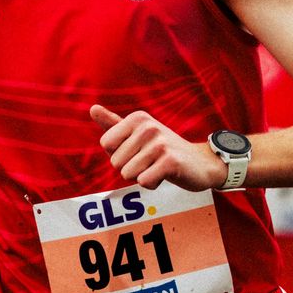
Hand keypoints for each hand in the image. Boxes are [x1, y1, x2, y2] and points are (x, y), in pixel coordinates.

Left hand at [90, 104, 224, 190]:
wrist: (200, 162)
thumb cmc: (164, 149)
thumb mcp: (139, 133)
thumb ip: (114, 123)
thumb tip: (92, 108)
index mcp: (137, 118)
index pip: (106, 144)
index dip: (119, 154)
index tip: (138, 150)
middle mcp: (147, 127)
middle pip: (115, 162)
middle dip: (130, 168)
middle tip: (150, 161)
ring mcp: (159, 143)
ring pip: (127, 174)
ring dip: (142, 176)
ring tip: (157, 167)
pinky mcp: (170, 161)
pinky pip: (143, 181)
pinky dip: (152, 184)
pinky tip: (165, 175)